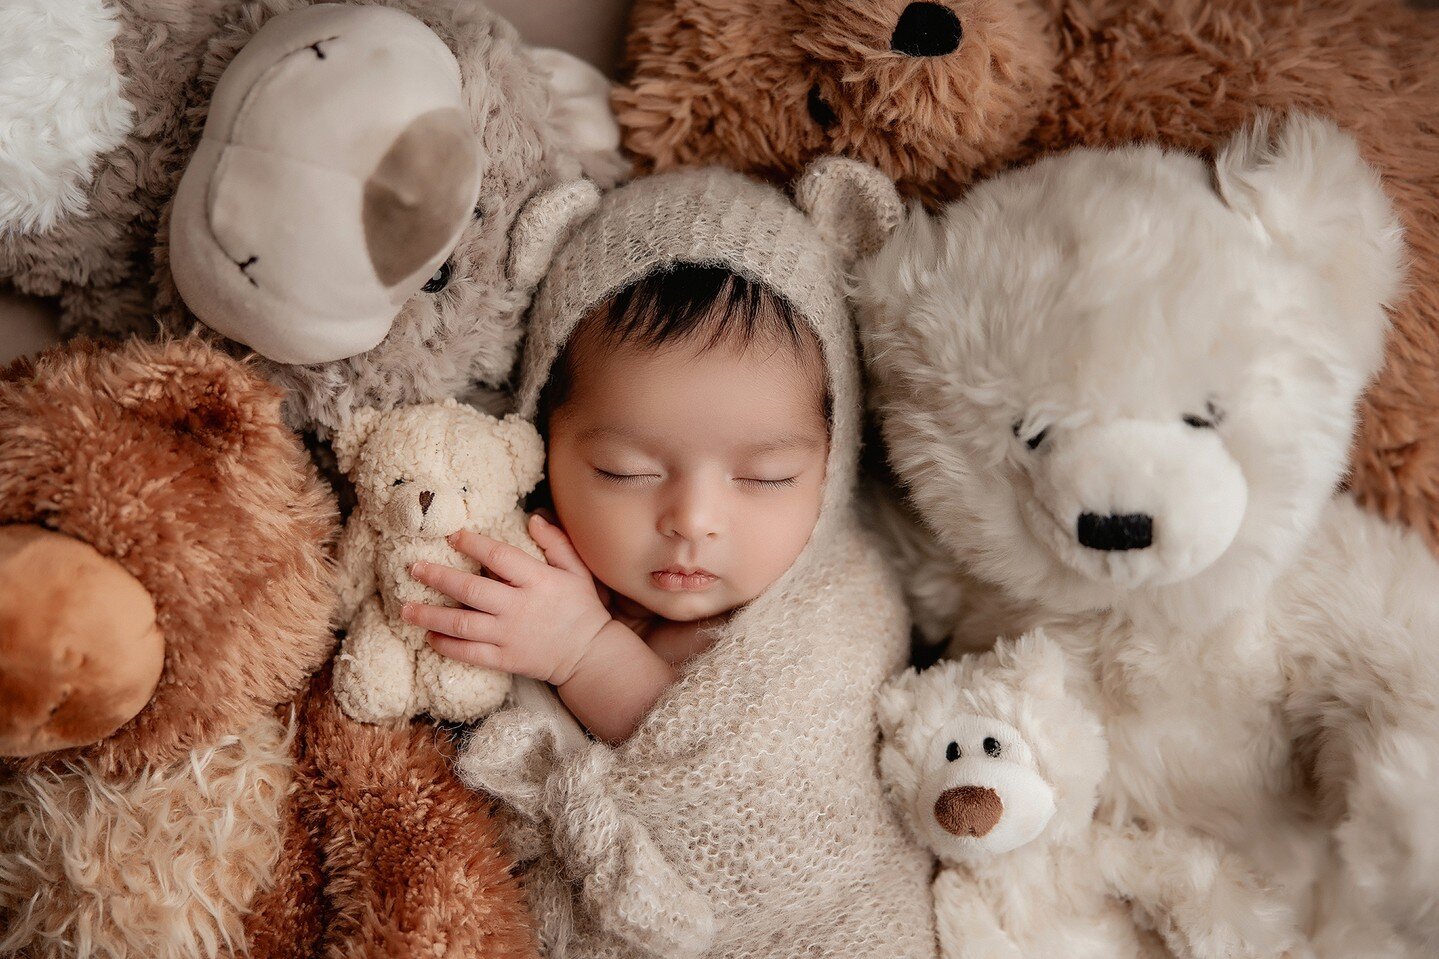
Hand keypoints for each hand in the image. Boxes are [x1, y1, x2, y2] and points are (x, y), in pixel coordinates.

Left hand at [404, 515, 612, 684]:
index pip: (499, 557)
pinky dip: (447, 646)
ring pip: (462, 624)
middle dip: (438, 578)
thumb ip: (556, 542)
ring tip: (405, 609)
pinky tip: (430, 637)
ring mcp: (510, 636)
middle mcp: (519, 607)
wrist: (588, 655)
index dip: (472, 544)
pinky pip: (470, 653)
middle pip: (471, 590)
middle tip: (413, 569)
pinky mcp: (505, 659)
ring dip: (431, 615)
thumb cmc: (581, 607)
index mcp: (537, 580)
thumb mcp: (576, 570)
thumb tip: (532, 517)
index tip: (451, 536)